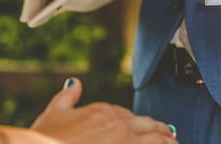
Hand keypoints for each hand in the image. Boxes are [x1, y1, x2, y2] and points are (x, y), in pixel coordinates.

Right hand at [32, 78, 176, 143]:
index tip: (143, 127)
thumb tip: (74, 82)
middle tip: (170, 135)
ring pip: (155, 139)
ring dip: (166, 140)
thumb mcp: (53, 114)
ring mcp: (125, 140)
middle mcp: (117, 123)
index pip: (124, 114)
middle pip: (146, 124)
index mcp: (101, 110)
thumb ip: (66, 97)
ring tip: (174, 142)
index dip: (134, 123)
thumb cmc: (45, 138)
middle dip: (159, 129)